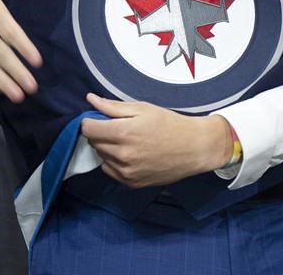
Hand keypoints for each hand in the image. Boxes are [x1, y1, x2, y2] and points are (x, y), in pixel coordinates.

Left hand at [80, 93, 232, 187]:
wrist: (194, 148)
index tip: (100, 118)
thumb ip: (113, 106)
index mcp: (122, 133)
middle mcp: (121, 156)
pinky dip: (114, 161)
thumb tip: (91, 99)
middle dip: (100, 132)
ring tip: (127, 140)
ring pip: (101, 157)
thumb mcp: (142, 108)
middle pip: (93, 142)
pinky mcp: (131, 183)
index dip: (91, 120)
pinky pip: (110, 170)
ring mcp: (126, 172)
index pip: (87, 129)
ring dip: (107, 147)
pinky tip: (130, 154)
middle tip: (119, 126)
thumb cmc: (170, 124)